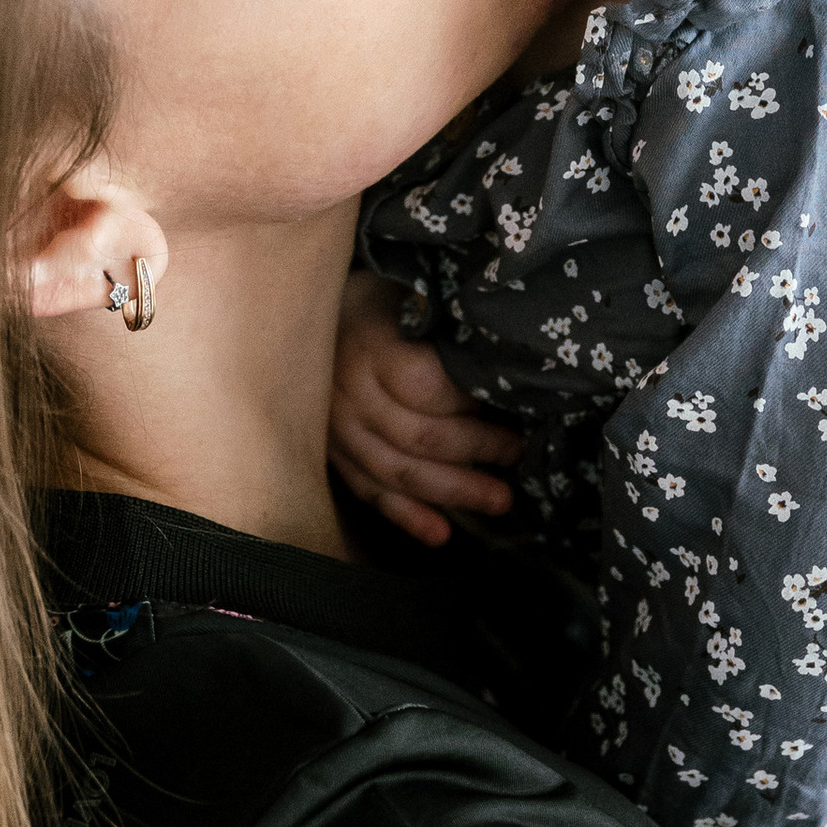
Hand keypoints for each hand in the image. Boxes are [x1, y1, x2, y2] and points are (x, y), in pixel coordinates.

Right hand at [328, 270, 521, 548]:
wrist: (308, 312)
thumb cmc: (379, 301)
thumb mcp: (410, 292)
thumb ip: (445, 321)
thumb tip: (504, 354)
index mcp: (371, 345)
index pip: (423, 386)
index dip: (468, 402)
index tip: (509, 403)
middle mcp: (348, 392)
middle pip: (416, 436)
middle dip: (476, 450)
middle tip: (518, 453)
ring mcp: (336, 429)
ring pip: (397, 472)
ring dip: (452, 491)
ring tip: (500, 500)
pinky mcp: (333, 455)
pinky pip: (370, 493)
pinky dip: (407, 517)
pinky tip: (441, 535)